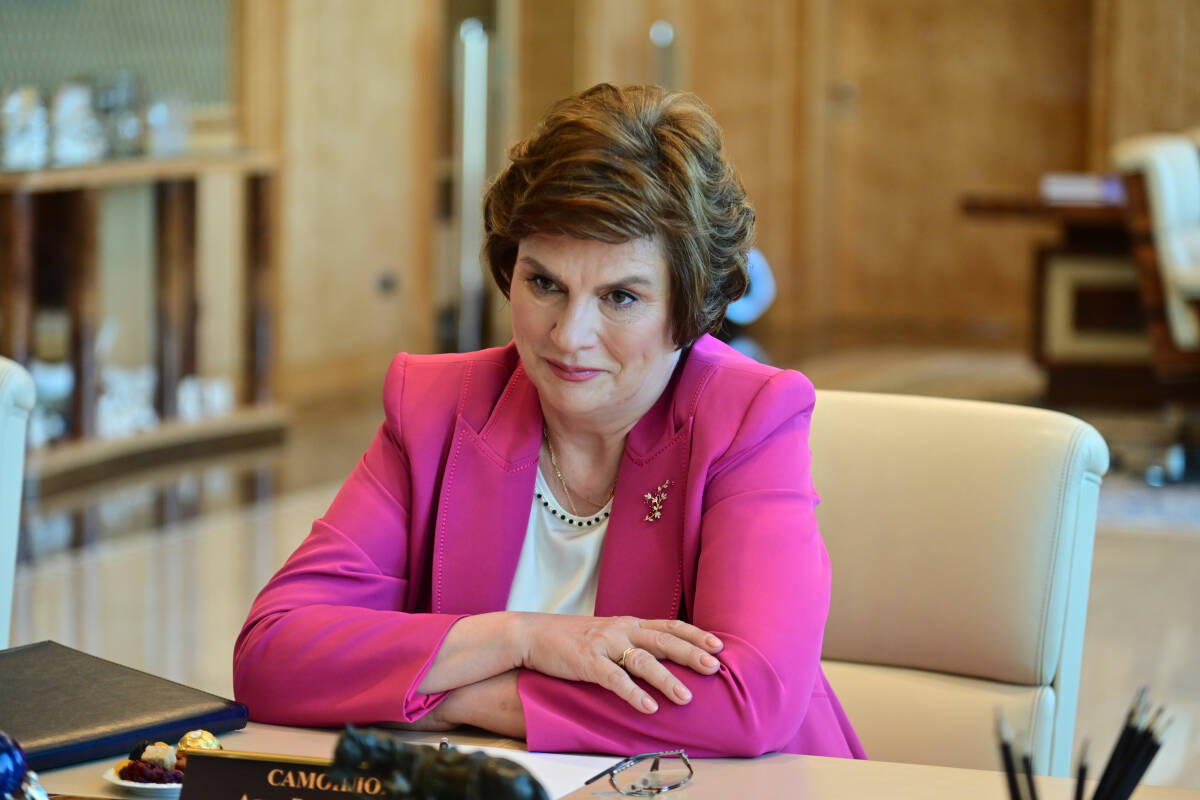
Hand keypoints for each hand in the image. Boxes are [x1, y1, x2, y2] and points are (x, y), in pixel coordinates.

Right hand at [515, 614, 722, 713]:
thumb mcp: (606, 633)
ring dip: (666, 679)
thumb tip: (658, 657)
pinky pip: (615, 679)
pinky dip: (634, 693)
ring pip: (643, 661)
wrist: (531, 633)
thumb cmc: (570, 638)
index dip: (694, 634)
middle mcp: (621, 630)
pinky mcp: (587, 662)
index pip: (669, 625)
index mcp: (628, 623)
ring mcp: (605, 645)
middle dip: (692, 653)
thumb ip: (630, 641)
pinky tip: (648, 707)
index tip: (718, 645)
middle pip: (664, 640)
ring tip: (686, 697)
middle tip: (714, 667)